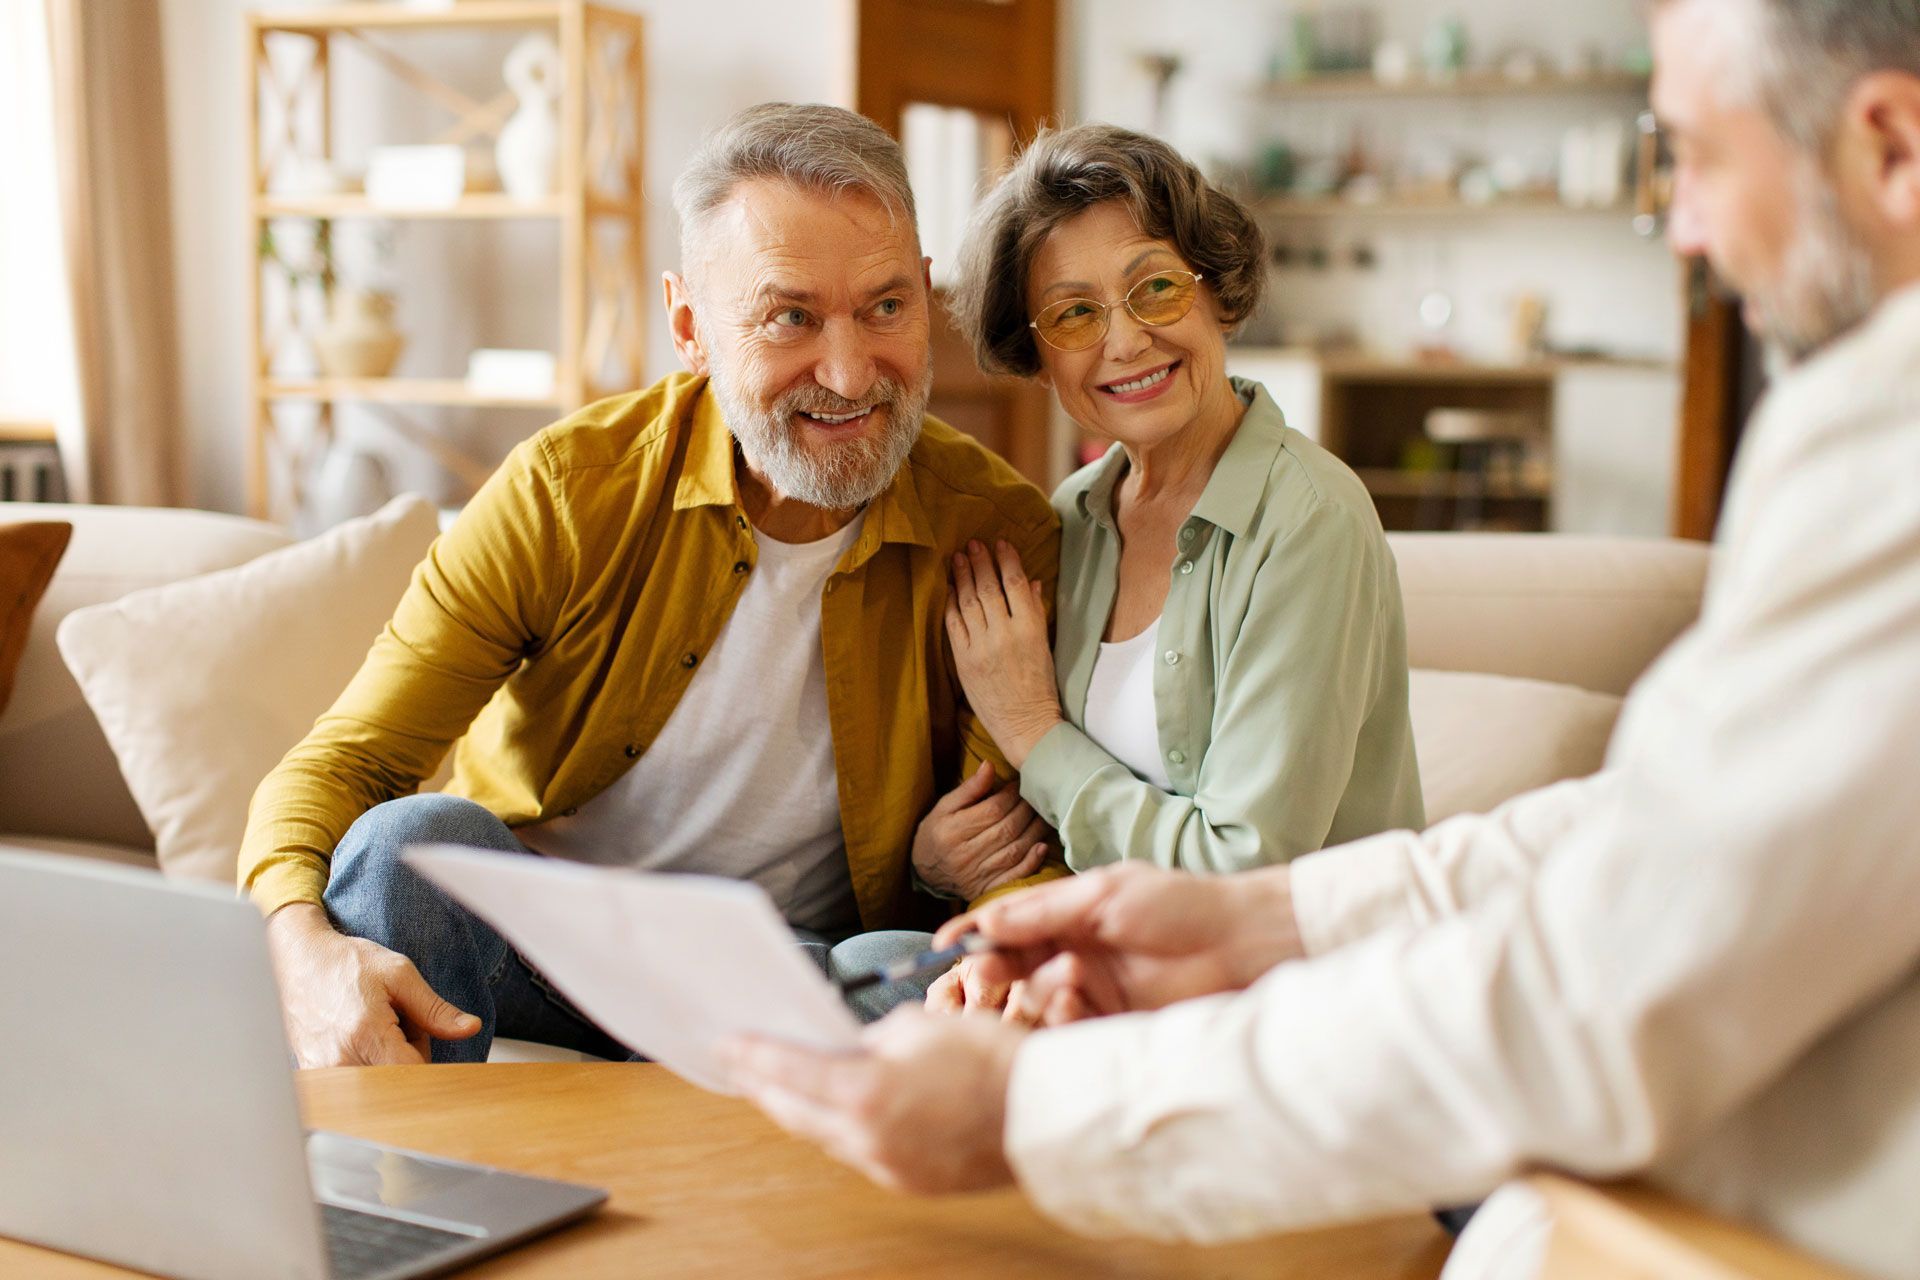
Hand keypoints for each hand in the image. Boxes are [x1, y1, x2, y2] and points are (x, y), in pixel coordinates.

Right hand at [265, 902, 480, 1066]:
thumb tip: (470, 1028)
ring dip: (387, 1061)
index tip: (430, 1040)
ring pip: (380, 1083)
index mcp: (366, 1035)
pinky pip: (357, 1083)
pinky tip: (359, 1040)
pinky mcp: (315, 1077)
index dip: (430, 1057)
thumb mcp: (399, 975)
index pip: (417, 1073)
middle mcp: (341, 1062)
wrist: (298, 960)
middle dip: (409, 1057)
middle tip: (399, 1025)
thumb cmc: (345, 963)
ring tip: (376, 1030)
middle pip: (399, 1080)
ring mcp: (324, 1073)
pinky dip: (368, 1064)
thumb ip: (436, 1009)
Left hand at [721, 1006, 1023, 1193]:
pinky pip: (862, 1153)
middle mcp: (867, 1139)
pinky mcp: (911, 1181)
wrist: (1045, 1113)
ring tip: (786, 1086)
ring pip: (827, 1137)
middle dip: (765, 1087)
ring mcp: (888, 1167)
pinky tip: (846, 1111)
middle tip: (742, 1066)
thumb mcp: (924, 1025)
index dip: (752, 1054)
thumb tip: (858, 1048)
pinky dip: (844, 1129)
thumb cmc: (991, 1059)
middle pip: (794, 1113)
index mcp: (864, 1093)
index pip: (788, 1070)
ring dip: (803, 1111)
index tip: (727, 1044)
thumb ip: (876, 1037)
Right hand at [912, 761, 1050, 899]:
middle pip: (1007, 829)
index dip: (1011, 796)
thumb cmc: (937, 832)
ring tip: (1044, 816)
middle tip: (1037, 797)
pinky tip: (1042, 847)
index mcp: (952, 831)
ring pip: (1014, 851)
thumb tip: (989, 765)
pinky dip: (1031, 862)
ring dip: (1035, 832)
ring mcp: (977, 875)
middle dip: (1026, 811)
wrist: (925, 872)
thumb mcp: (944, 807)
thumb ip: (969, 788)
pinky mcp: (987, 889)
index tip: (1020, 785)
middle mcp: (965, 855)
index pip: (992, 810)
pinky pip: (1014, 877)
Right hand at [933, 863, 1303, 1026]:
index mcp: (1065, 918)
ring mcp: (1088, 993)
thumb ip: (1044, 911)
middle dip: (994, 970)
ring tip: (1067, 978)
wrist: (1239, 945)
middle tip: (988, 973)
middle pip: (1010, 969)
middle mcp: (1070, 956)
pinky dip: (1060, 1018)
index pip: (1005, 928)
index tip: (944, 947)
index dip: (972, 936)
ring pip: (1033, 1002)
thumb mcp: (1104, 896)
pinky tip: (1076, 1001)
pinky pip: (1064, 1031)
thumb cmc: (1178, 906)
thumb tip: (986, 922)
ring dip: (1038, 991)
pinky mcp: (1107, 1028)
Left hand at [947, 539, 1061, 769]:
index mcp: (1031, 628)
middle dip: (980, 562)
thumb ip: (1036, 613)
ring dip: (962, 576)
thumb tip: (1030, 583)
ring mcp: (981, 647)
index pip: (1016, 584)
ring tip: (958, 558)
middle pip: (988, 588)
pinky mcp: (964, 660)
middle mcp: (1004, 633)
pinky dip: (950, 604)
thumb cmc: (1040, 687)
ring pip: (968, 602)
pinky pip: (953, 624)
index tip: (1000, 543)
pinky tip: (949, 588)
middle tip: (972, 544)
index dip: (1007, 560)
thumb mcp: (1046, 646)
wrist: (1026, 724)